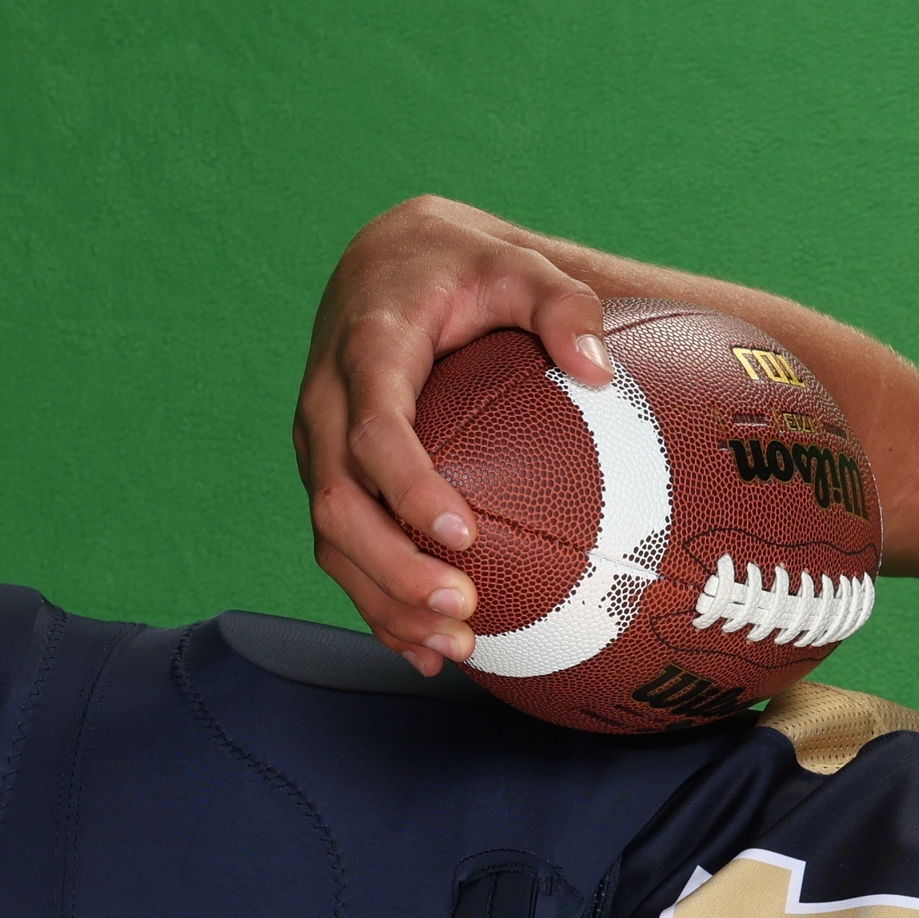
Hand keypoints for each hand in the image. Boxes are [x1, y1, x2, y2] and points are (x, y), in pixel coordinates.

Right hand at [293, 194, 620, 670]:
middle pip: (340, 501)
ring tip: (457, 646)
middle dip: (394, 567)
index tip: (463, 535)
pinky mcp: (329, 478)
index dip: (410, 487)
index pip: (374, 428)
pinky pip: (340, 552)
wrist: (388, 265)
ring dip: (386, 602)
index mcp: (367, 350)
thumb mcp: (519, 267)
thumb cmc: (467, 271)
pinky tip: (428, 652)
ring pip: (332, 539)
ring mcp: (321, 448)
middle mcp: (326, 404)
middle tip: (466, 608)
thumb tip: (597, 366)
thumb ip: (562, 304)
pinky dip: (378, 605)